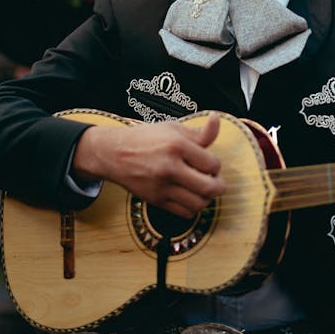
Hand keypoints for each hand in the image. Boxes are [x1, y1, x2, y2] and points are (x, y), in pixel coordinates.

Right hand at [73, 113, 225, 218]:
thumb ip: (199, 131)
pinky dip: (193, 208)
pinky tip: (189, 196)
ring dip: (206, 198)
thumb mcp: (173, 128)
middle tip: (215, 180)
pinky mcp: (155, 201)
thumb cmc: (146, 139)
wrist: (114, 153)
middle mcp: (169, 167)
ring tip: (202, 188)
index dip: (216, 165)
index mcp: (177, 145)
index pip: (212, 164)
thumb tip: (216, 120)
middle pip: (209, 187)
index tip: (210, 163)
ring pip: (198, 204)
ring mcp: (161, 186)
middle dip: (219, 186)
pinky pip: (184, 213)